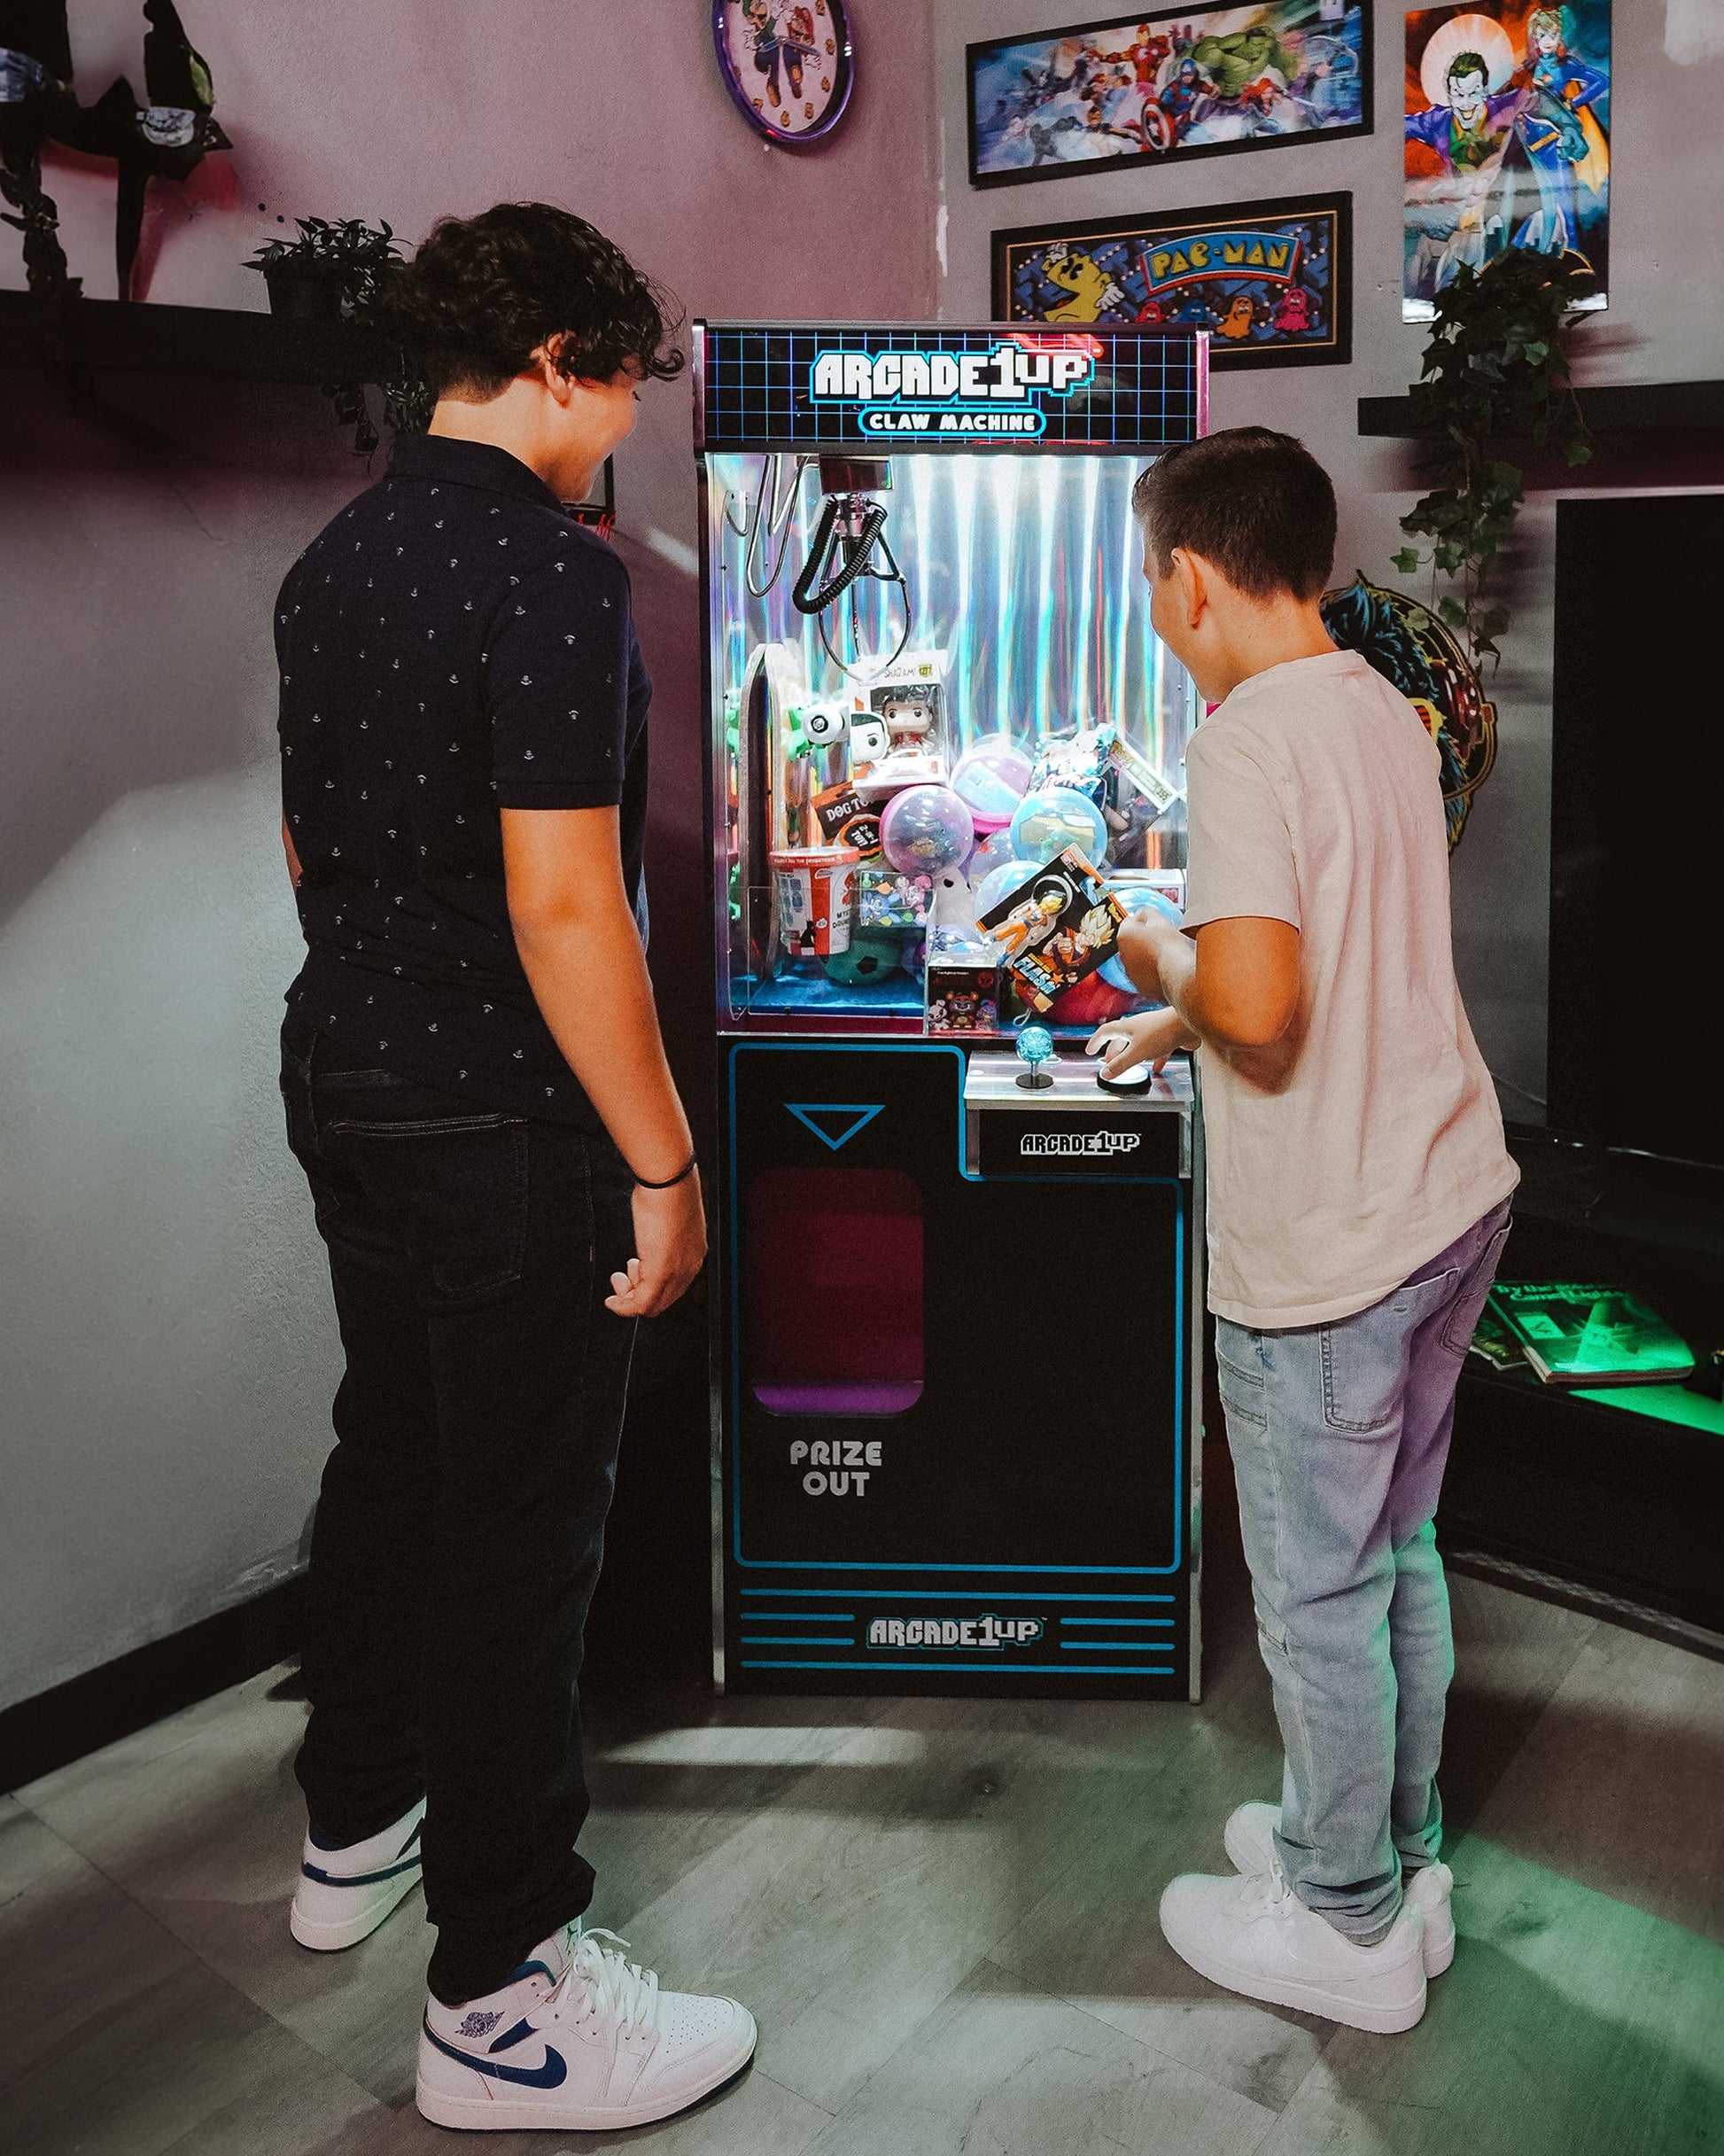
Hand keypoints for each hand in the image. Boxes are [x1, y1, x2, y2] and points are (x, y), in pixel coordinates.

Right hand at [607, 1173, 706, 1319]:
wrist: (669, 1180)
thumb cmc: (667, 1189)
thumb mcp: (666, 1216)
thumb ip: (662, 1233)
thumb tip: (649, 1235)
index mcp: (694, 1252)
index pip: (675, 1285)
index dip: (652, 1284)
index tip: (633, 1274)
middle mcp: (690, 1266)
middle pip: (665, 1299)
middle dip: (639, 1293)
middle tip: (621, 1280)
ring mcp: (677, 1271)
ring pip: (653, 1305)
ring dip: (630, 1299)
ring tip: (619, 1280)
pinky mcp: (661, 1272)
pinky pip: (641, 1303)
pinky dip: (624, 1307)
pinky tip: (613, 1301)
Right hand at [1087, 1006, 1193, 1080]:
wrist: (1189, 1024)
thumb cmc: (1163, 1031)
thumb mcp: (1137, 1052)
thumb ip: (1121, 1065)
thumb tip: (1106, 1073)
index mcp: (1127, 1027)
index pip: (1105, 1032)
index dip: (1096, 1041)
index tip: (1090, 1050)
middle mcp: (1139, 1027)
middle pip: (1121, 1039)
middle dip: (1113, 1052)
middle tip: (1109, 1063)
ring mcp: (1154, 1031)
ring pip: (1138, 1044)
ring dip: (1132, 1055)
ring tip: (1130, 1066)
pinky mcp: (1168, 1038)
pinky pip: (1157, 1050)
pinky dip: (1154, 1059)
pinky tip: (1156, 1068)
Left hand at [1115, 909, 1181, 999]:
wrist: (1177, 972)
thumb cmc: (1169, 944)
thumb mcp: (1158, 918)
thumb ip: (1146, 912)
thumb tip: (1141, 913)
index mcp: (1124, 935)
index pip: (1128, 923)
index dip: (1141, 921)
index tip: (1153, 923)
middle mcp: (1122, 955)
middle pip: (1131, 943)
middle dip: (1143, 940)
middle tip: (1162, 938)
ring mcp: (1131, 973)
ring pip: (1137, 961)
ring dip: (1147, 957)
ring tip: (1166, 954)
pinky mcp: (1141, 987)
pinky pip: (1145, 976)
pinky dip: (1152, 973)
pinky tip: (1166, 968)